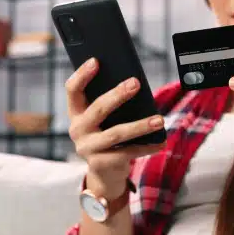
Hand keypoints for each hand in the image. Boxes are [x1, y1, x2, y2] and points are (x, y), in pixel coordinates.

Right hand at [66, 57, 165, 197]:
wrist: (104, 174)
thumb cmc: (108, 138)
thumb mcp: (104, 121)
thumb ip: (111, 105)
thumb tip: (134, 84)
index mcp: (76, 113)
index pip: (72, 90)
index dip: (82, 74)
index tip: (96, 60)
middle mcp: (78, 130)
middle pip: (97, 109)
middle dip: (117, 95)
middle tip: (136, 83)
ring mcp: (88, 148)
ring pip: (116, 133)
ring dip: (140, 126)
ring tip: (159, 120)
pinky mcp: (102, 163)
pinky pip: (128, 152)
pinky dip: (147, 146)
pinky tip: (161, 142)